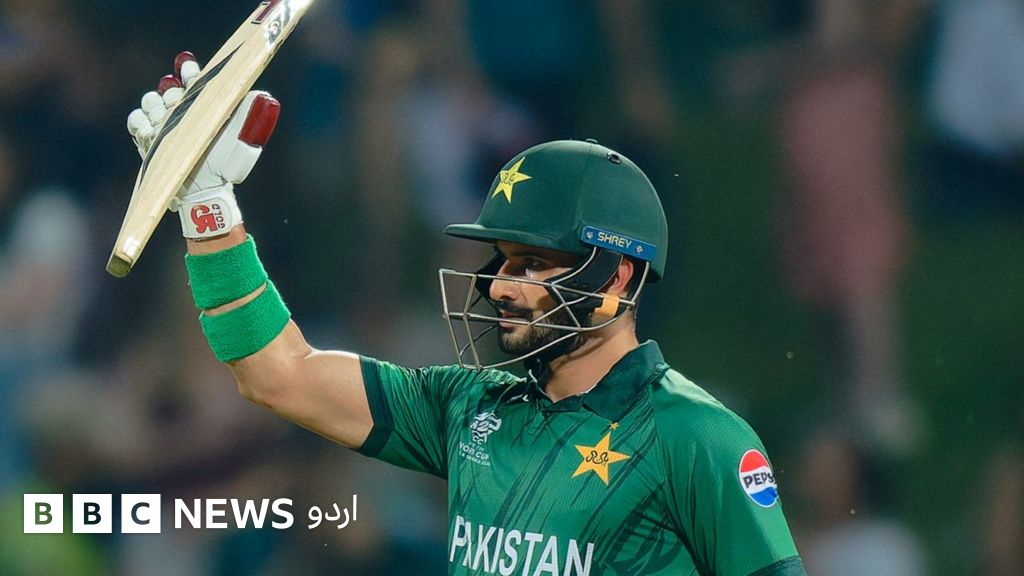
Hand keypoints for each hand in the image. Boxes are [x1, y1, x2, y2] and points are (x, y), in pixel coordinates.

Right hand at [125, 52, 280, 238]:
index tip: (189, 67)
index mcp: (204, 107)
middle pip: (168, 89)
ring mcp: (163, 125)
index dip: (189, 71)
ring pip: (150, 101)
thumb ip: (249, 115)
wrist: (205, 192)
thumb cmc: (225, 166)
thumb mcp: (242, 139)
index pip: (193, 80)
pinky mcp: (148, 140)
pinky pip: (136, 121)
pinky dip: (140, 121)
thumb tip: (262, 96)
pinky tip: (151, 129)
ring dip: (155, 106)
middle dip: (172, 91)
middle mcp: (183, 113)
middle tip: (177, 99)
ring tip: (164, 118)